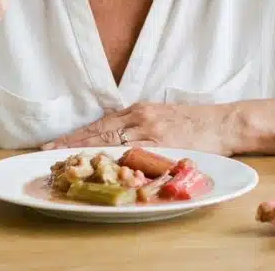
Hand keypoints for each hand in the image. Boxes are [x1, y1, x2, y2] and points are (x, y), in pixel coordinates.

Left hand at [40, 102, 239, 155]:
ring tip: (66, 161)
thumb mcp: (162, 116)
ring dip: (88, 152)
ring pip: (113, 141)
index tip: (54, 145)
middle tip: (49, 153)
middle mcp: (142, 117)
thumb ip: (139, 125)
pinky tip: (101, 165)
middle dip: (73, 143)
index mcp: (139, 110)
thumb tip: (115, 139)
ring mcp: (152, 130)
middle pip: (101, 130)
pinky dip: (116, 159)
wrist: (224, 122)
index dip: (77, 135)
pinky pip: (135, 152)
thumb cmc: (195, 122)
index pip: (101, 123)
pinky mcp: (165, 143)